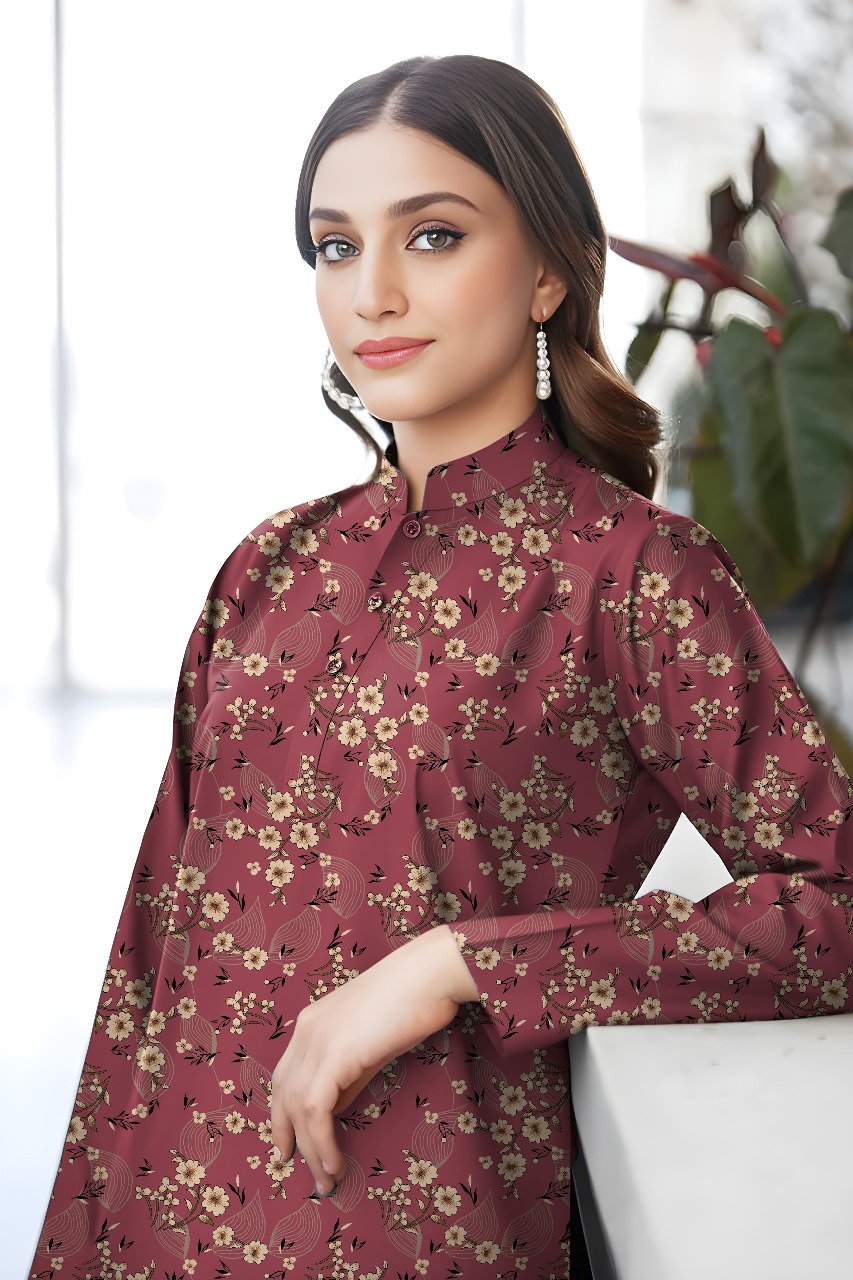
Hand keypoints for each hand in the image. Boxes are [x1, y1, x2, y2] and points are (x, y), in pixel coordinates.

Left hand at [270, 924, 477, 1194]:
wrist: (430, 975)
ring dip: (310, 1150)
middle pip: (283, 1095)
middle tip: (309, 1173)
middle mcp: (306, 1031)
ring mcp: (317, 1041)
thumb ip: (349, 1072)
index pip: (285, 1077)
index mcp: (312, 1023)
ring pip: (297, 1108)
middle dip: (290, 1138)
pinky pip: (316, 1109)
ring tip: (327, 1178)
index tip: (289, 1147)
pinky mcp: (334, 1055)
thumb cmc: (411, 1002)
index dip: (283, 1115)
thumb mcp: (371, 1042)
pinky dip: (321, 1140)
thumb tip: (337, 1106)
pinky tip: (334, 1160)